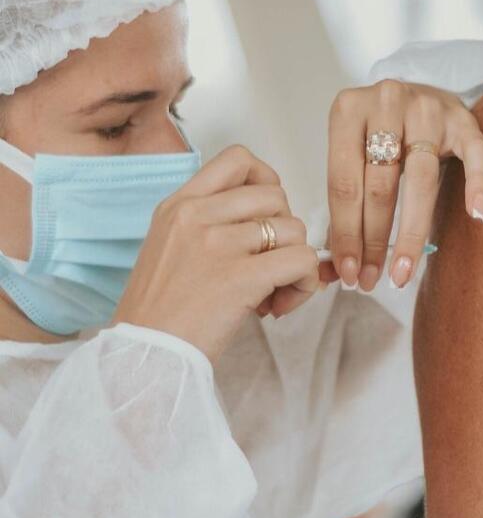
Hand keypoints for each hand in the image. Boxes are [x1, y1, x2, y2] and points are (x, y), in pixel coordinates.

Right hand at [113, 145, 320, 362]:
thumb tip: (277, 223)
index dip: (266, 180)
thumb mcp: (172, 247)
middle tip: (267, 265)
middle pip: (276, 196)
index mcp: (179, 205)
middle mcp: (197, 216)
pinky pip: (302, 259)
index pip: (238, 159)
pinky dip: (305, 282)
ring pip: (294, 229)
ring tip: (271, 292)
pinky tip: (281, 303)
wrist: (141, 358)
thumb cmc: (160, 313)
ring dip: (295, 262)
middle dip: (283, 230)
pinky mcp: (240, 277)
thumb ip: (215, 225)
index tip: (265, 214)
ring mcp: (218, 244)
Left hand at [327, 80, 482, 290]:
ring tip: (403, 271)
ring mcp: (429, 108)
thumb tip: (338, 265)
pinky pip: (476, 155)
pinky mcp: (464, 119)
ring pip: (420, 179)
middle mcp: (387, 101)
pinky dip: (478, 184)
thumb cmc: (380, 133)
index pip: (344, 183)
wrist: (420, 95)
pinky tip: (477, 214)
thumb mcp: (353, 151)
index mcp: (348, 110)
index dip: (345, 232)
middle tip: (371, 280)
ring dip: (412, 233)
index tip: (348, 271)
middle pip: (380, 185)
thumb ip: (346, 198)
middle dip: (374, 241)